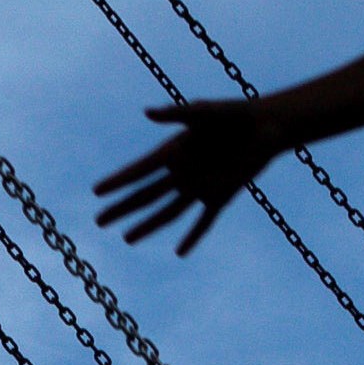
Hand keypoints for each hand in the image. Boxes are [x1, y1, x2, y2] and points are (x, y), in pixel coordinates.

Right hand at [91, 100, 290, 254]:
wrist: (266, 126)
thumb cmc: (233, 114)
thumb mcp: (204, 112)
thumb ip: (177, 114)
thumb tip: (147, 113)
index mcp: (173, 150)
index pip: (139, 171)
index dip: (118, 181)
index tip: (96, 191)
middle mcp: (181, 172)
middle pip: (146, 196)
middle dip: (122, 209)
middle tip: (99, 220)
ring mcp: (199, 187)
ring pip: (167, 213)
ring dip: (147, 226)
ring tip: (126, 239)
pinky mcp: (220, 197)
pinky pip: (204, 221)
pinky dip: (193, 237)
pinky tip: (179, 252)